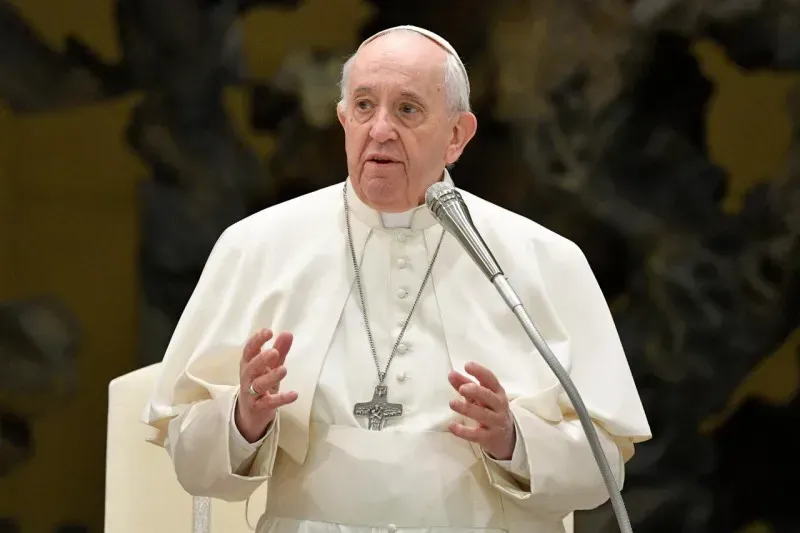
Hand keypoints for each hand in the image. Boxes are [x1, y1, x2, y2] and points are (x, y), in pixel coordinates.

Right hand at [235, 328, 297, 442]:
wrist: (251, 414)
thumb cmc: (260, 384)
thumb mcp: (270, 367)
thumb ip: (279, 350)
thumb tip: (288, 333)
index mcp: (249, 364)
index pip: (249, 350)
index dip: (256, 340)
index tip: (268, 332)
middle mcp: (248, 377)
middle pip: (251, 367)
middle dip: (261, 359)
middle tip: (273, 352)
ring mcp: (251, 394)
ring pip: (259, 385)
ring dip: (270, 377)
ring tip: (283, 370)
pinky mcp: (259, 407)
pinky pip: (269, 403)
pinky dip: (281, 399)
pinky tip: (294, 395)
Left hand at [448, 361, 514, 459]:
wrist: (507, 437)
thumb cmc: (490, 410)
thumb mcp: (480, 396)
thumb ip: (465, 384)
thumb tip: (451, 374)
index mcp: (497, 392)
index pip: (491, 379)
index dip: (480, 372)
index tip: (467, 365)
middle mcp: (499, 406)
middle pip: (489, 396)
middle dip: (476, 391)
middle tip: (462, 388)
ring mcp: (495, 422)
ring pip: (482, 415)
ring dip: (467, 408)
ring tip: (452, 403)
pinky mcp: (489, 438)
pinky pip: (476, 435)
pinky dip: (463, 431)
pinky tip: (452, 426)